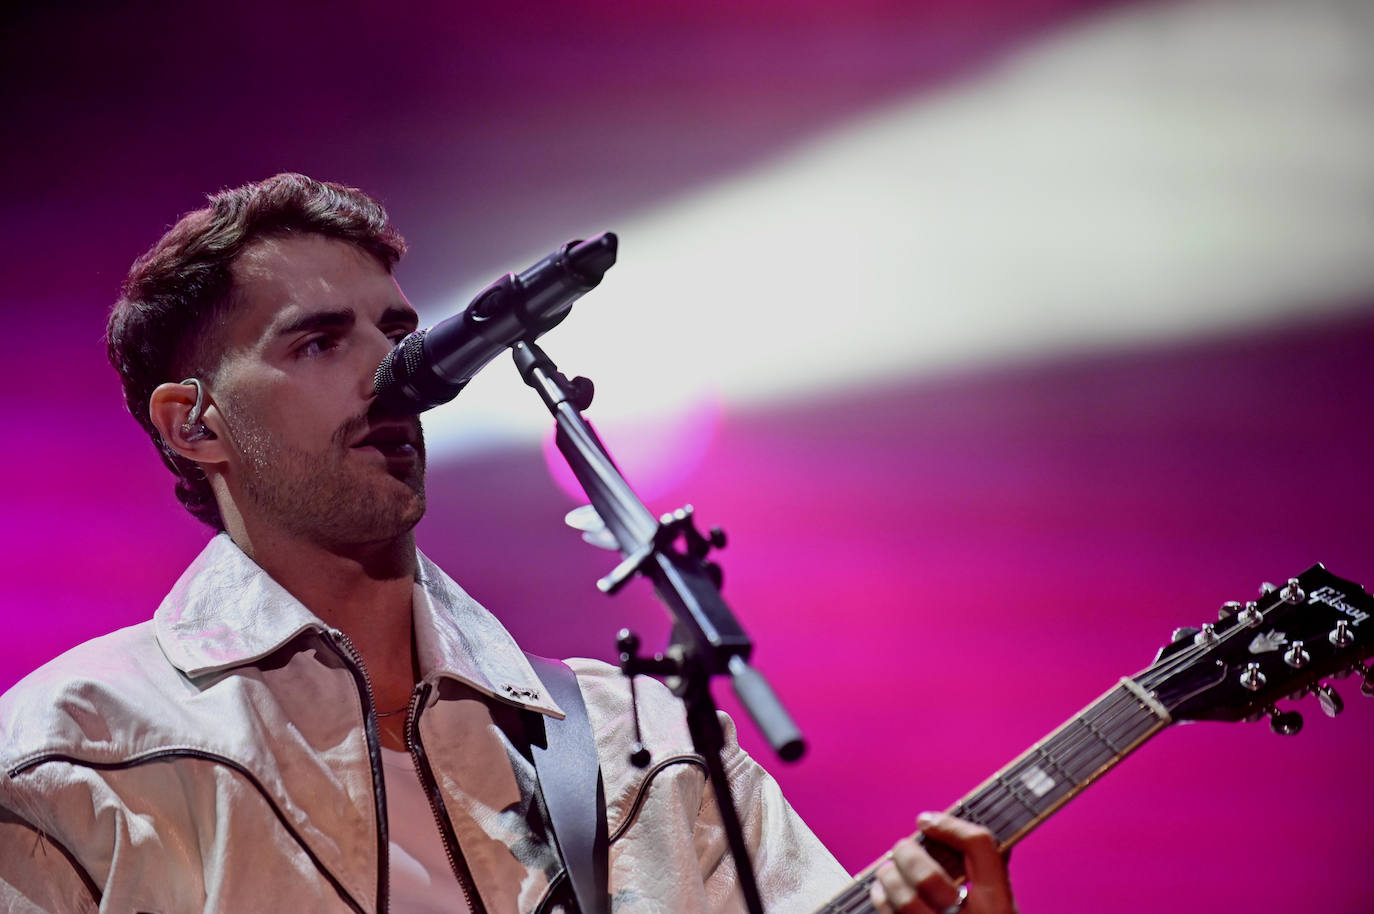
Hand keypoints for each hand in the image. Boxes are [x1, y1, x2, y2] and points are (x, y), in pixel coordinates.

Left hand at [869, 812, 1016, 913]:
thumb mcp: (999, 907)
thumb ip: (987, 874)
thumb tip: (952, 829)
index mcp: (1000, 907)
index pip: (980, 848)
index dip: (949, 826)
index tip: (925, 820)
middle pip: (929, 877)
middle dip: (906, 855)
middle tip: (901, 848)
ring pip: (902, 899)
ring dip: (888, 877)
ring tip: (888, 870)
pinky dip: (881, 899)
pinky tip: (882, 891)